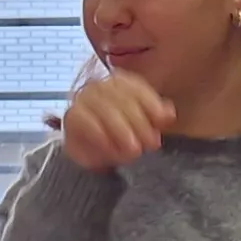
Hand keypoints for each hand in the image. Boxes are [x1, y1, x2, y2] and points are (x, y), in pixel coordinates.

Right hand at [56, 70, 174, 172]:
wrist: (94, 157)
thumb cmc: (123, 139)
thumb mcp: (145, 128)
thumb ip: (157, 117)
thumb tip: (169, 114)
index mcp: (121, 83)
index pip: (136, 87)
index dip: (151, 103)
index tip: (164, 121)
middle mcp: (101, 86)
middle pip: (122, 98)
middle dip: (140, 122)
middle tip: (151, 144)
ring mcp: (84, 99)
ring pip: (104, 109)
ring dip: (121, 130)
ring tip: (134, 151)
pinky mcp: (72, 116)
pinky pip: (84, 121)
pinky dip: (99, 135)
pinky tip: (111, 149)